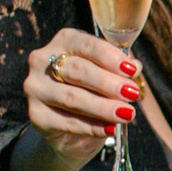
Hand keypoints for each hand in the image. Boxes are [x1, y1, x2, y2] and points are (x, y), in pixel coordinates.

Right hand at [19, 26, 141, 170]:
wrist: (70, 127)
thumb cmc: (92, 90)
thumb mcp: (108, 75)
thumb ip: (119, 69)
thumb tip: (135, 66)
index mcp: (64, 41)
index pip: (86, 45)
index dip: (110, 57)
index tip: (132, 70)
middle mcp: (43, 60)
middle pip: (78, 71)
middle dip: (108, 83)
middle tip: (132, 93)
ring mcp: (36, 88)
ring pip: (72, 97)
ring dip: (103, 107)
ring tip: (127, 114)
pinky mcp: (36, 115)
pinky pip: (67, 122)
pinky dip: (92, 127)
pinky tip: (111, 129)